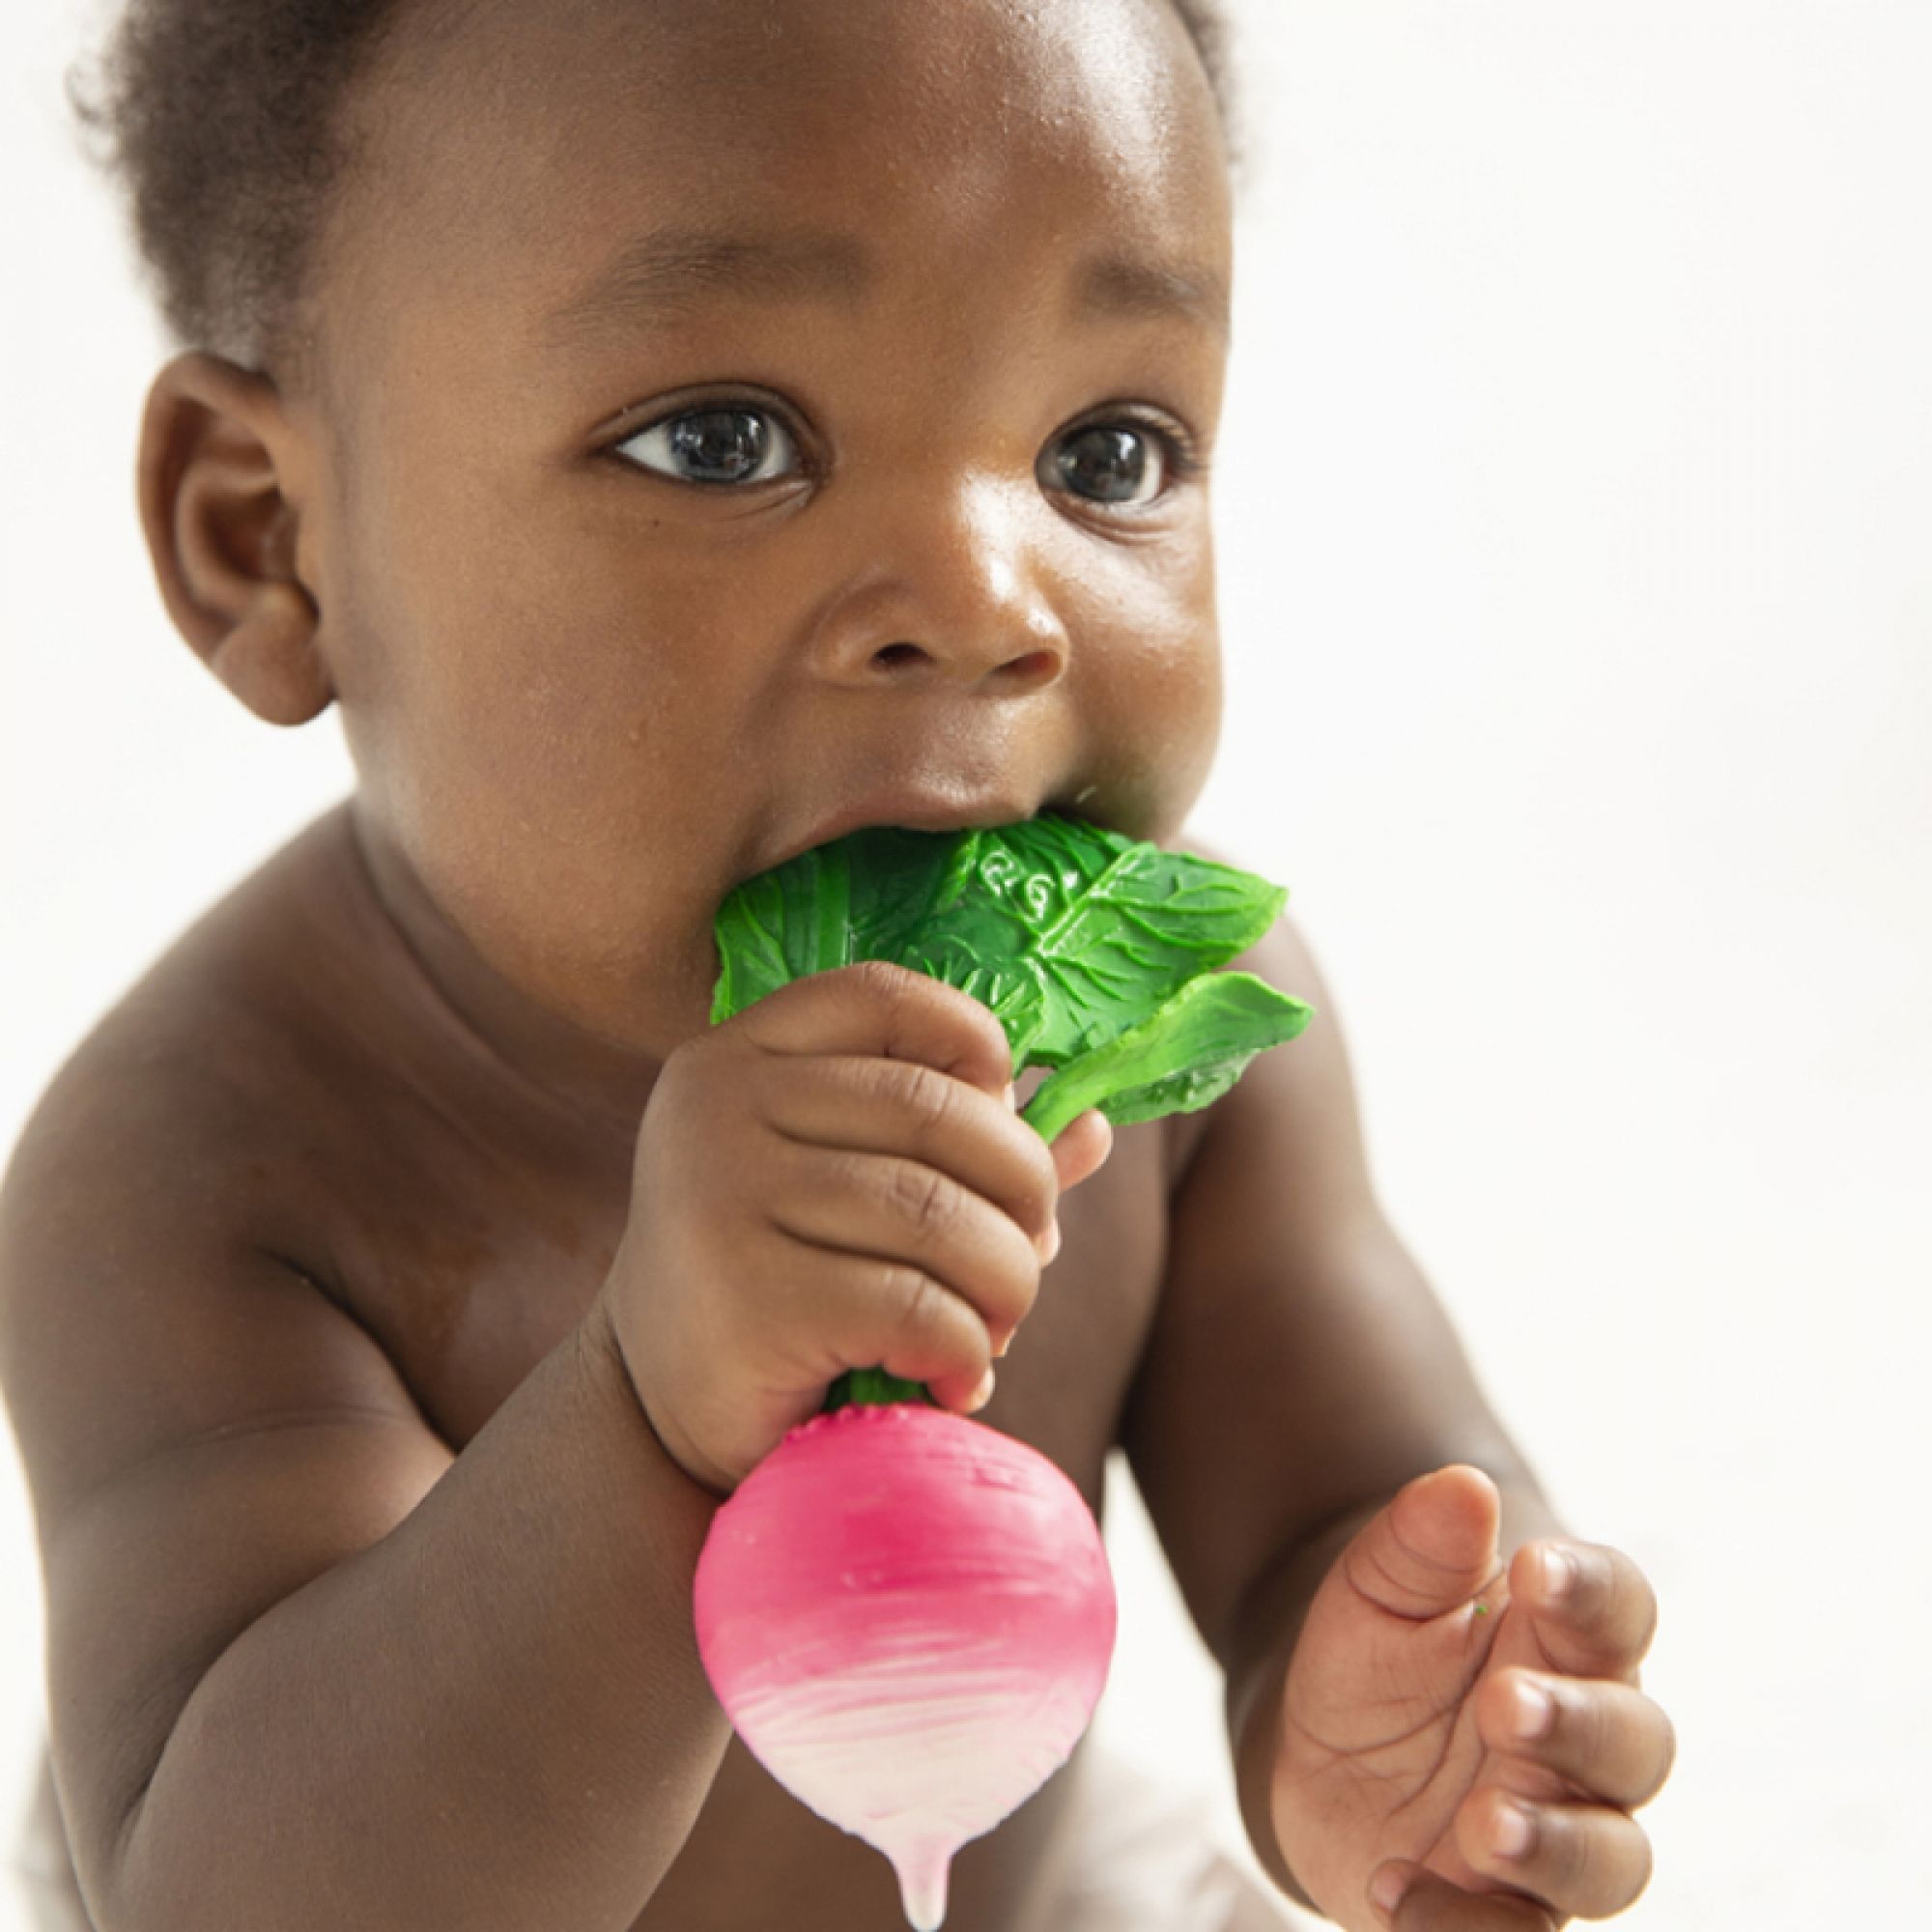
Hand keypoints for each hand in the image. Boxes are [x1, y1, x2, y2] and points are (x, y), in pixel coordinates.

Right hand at [598, 960, 1112, 1494]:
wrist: (655, 1415)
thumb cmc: (779, 1284)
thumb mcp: (852, 1192)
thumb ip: (957, 1151)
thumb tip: (1093, 1126)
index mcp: (738, 1056)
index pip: (886, 997)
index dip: (975, 1045)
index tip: (1003, 1120)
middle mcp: (719, 1109)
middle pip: (941, 1113)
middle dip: (1023, 1195)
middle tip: (1022, 1262)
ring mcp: (723, 1197)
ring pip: (942, 1215)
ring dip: (1006, 1285)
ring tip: (992, 1328)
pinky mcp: (748, 1298)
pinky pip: (918, 1308)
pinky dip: (965, 1350)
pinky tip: (949, 1378)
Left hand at [1270, 1466, 1674, 1929]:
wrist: (1325, 1756)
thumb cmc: (1376, 1654)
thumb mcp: (1374, 1590)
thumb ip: (1418, 1543)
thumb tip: (1461, 1487)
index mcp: (1567, 1640)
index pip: (1618, 1608)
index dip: (1591, 1588)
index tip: (1534, 1566)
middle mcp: (1586, 1742)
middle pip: (1635, 1739)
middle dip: (1580, 1725)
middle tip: (1505, 1705)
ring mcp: (1560, 1831)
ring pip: (1611, 1858)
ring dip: (1556, 1844)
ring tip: (1483, 1823)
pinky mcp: (1511, 1910)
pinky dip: (1465, 1928)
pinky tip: (1391, 1888)